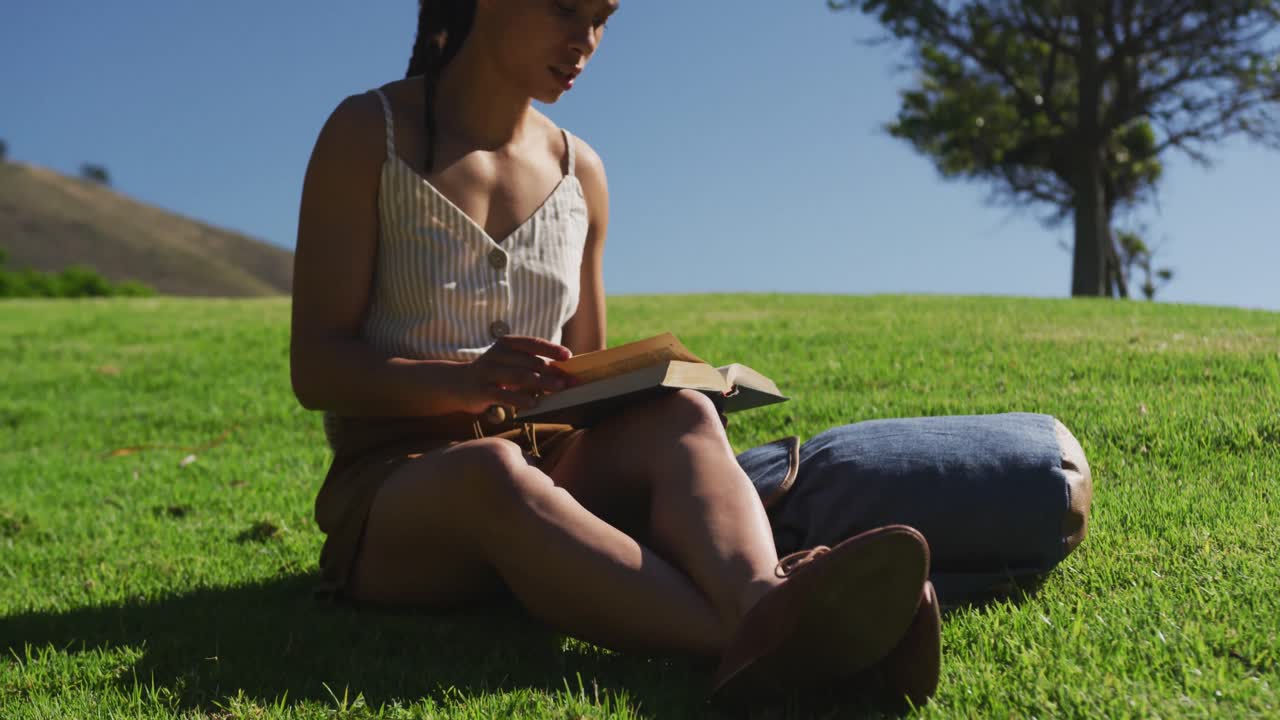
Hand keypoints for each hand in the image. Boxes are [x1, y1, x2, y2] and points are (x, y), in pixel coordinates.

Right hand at [450, 336, 572, 415]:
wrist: (457, 383)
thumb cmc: (493, 373)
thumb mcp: (509, 362)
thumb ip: (530, 364)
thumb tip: (561, 371)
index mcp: (506, 344)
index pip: (532, 343)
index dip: (551, 348)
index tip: (568, 356)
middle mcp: (496, 355)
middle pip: (529, 362)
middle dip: (551, 371)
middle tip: (568, 380)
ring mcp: (488, 372)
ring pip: (519, 376)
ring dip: (541, 382)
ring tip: (559, 388)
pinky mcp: (482, 391)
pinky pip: (504, 395)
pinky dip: (521, 399)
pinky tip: (534, 403)